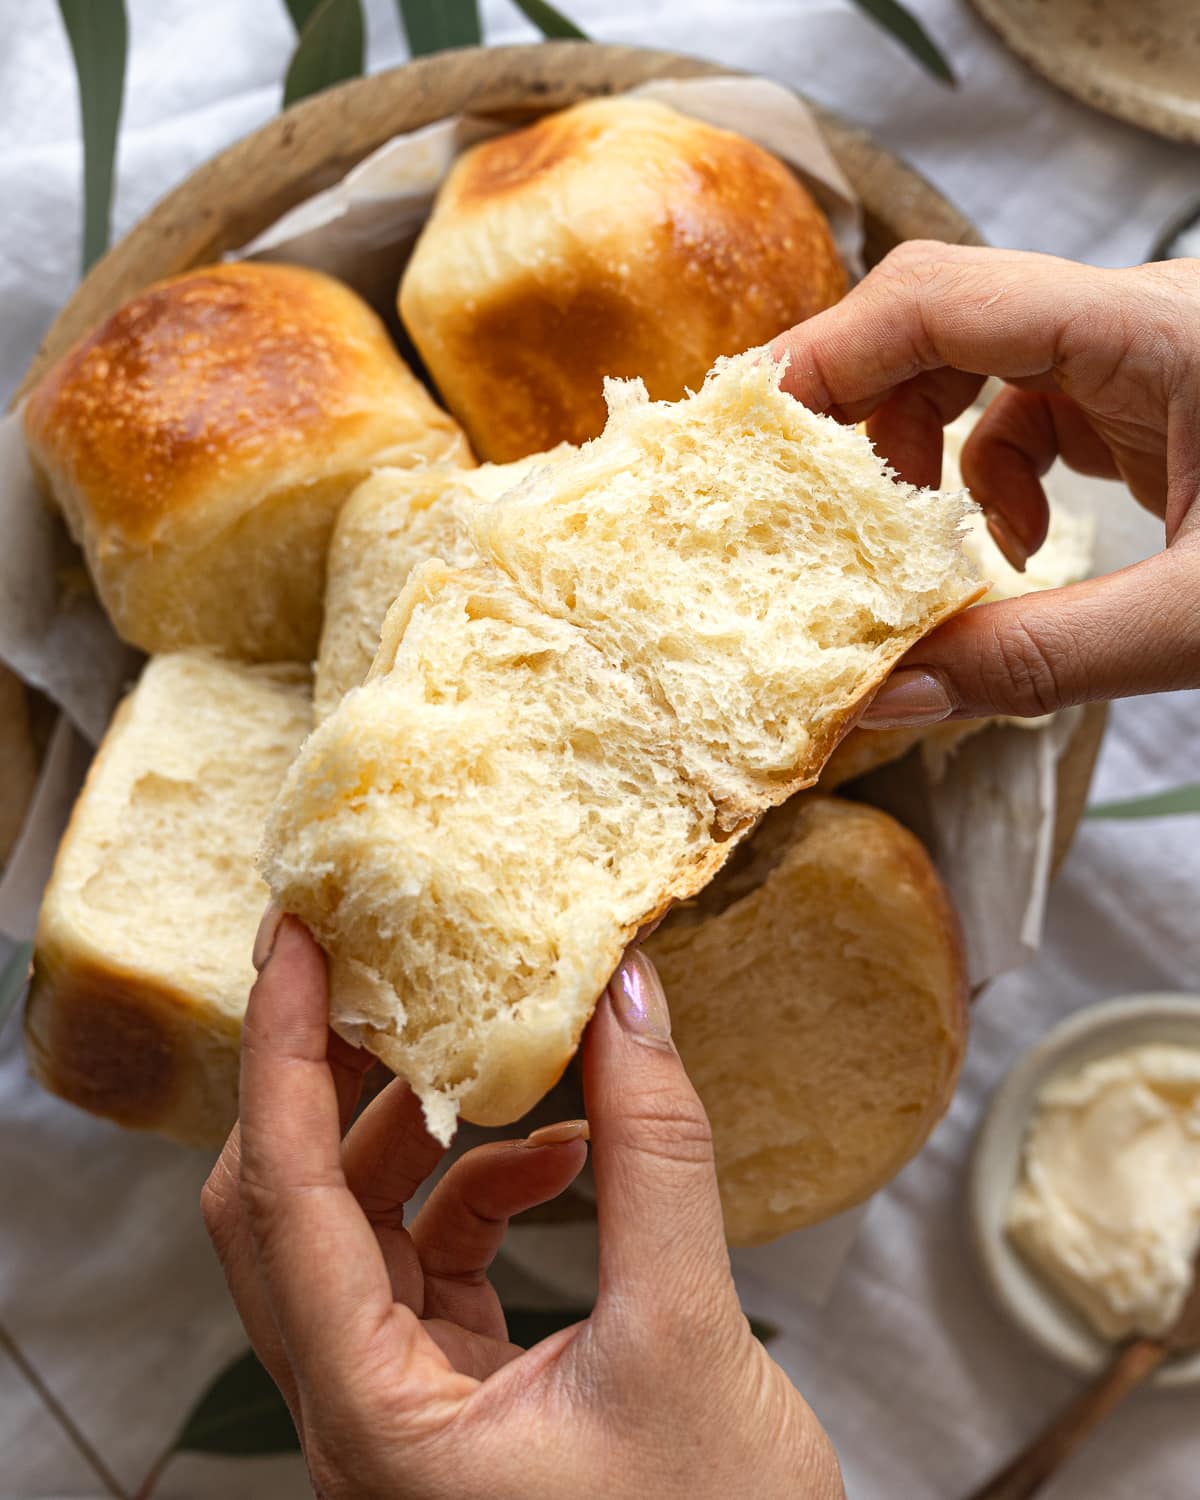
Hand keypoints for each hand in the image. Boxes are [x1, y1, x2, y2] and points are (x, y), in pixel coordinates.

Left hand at [201, 916, 843, 1499]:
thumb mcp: (691, 1339)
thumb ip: (659, 1156)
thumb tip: (630, 998)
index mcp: (375, 1420)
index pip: (283, 1193)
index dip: (279, 1047)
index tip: (295, 937)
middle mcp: (358, 1416)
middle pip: (288, 1206)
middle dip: (329, 1076)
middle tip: (374, 966)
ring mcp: (399, 1411)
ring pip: (356, 1230)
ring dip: (418, 1129)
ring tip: (493, 1048)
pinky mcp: (450, 1400)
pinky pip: (429, 1264)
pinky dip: (483, 1192)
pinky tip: (563, 1156)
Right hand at [771, 244, 1199, 722]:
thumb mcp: (1194, 620)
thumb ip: (1042, 658)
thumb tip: (883, 698)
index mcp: (1152, 330)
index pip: (941, 297)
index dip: (825, 354)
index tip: (746, 432)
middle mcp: (1132, 316)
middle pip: (938, 317)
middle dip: (858, 409)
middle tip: (803, 501)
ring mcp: (1134, 351)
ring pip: (973, 363)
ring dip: (924, 454)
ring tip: (925, 545)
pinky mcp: (1139, 394)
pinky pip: (1023, 411)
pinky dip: (989, 479)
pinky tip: (1017, 545)